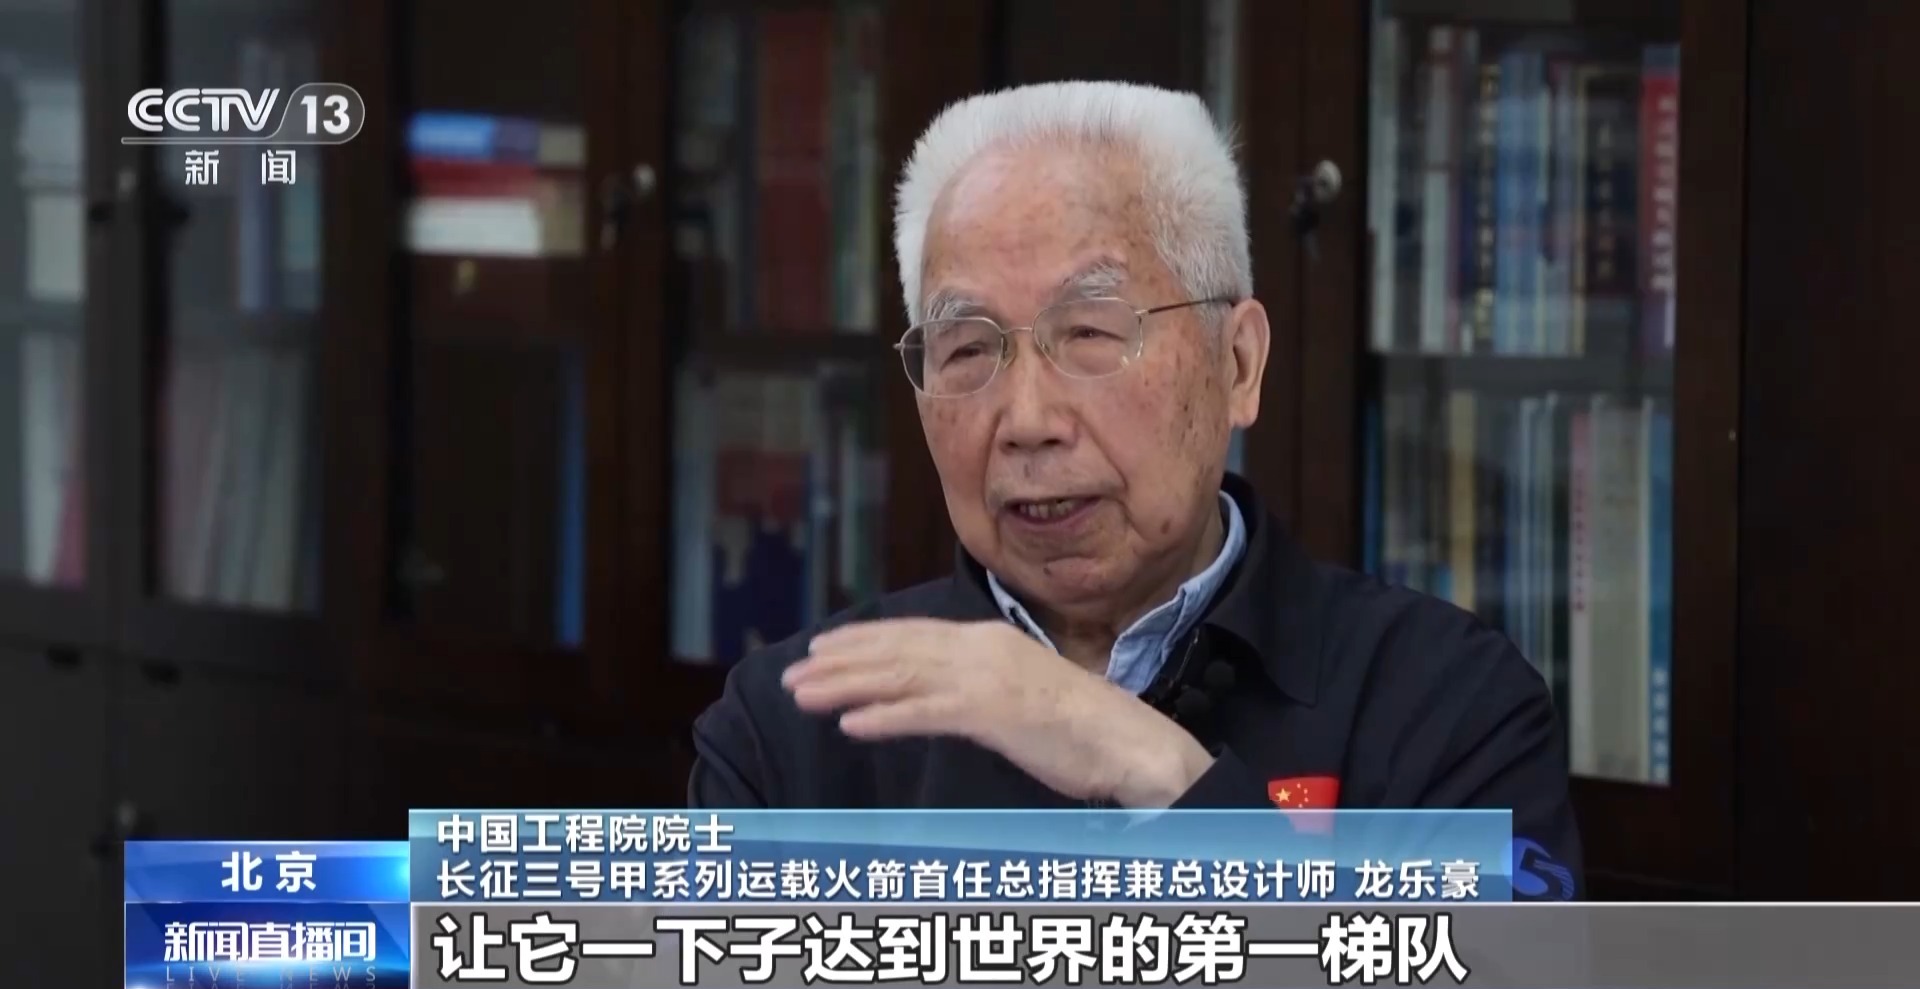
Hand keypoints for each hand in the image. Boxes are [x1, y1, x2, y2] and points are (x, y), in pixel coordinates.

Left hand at [782, 618, 1214, 807]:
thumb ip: (977, 682)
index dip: (860, 639)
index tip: (820, 645)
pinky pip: (926, 713)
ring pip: (899, 677)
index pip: (909, 633)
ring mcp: (985, 679)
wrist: (1125, 739)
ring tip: (803, 695)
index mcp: (986, 640)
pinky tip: (850, 725)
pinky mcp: (992, 712)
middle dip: (838, 661)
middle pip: (894, 650)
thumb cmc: (1077, 725)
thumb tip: (939, 688)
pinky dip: (885, 717)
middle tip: (792, 672)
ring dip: (845, 686)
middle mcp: (980, 648)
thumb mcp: (1019, 689)